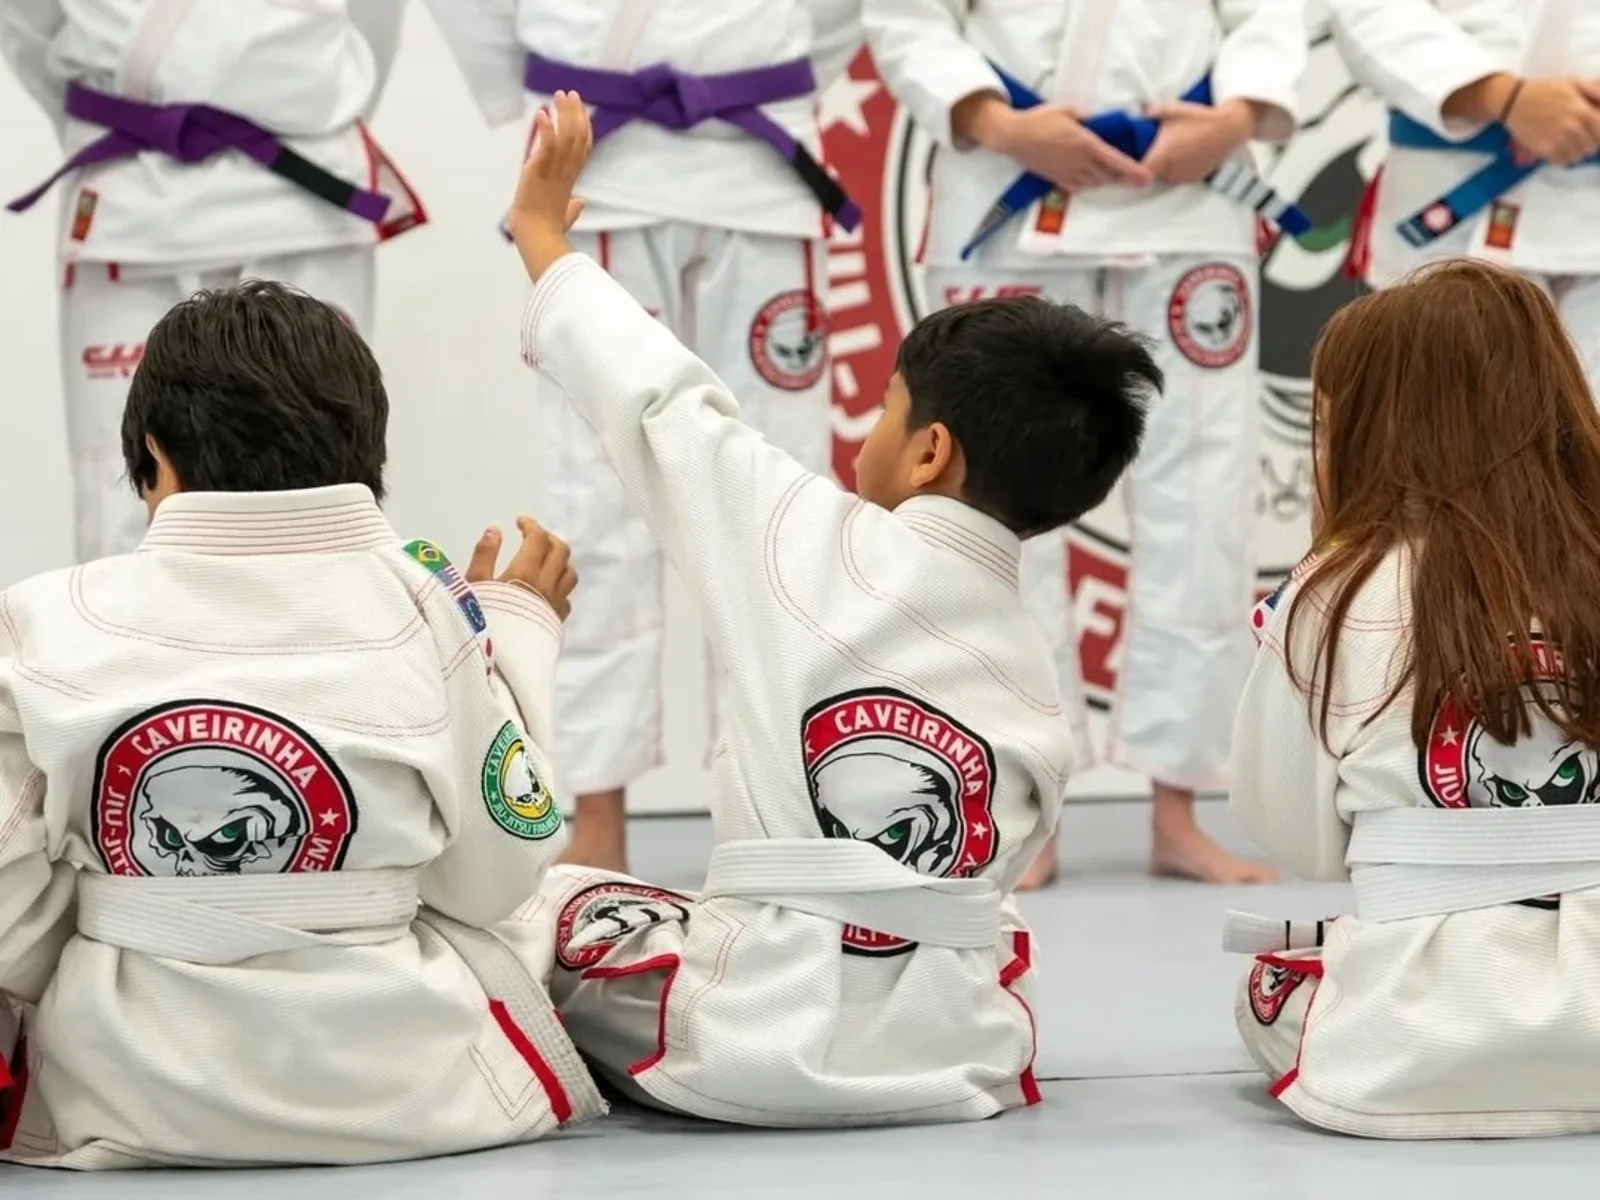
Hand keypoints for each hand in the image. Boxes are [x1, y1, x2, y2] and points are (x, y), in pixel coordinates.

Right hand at [466, 517, 577, 620]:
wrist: (500, 661)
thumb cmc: (482, 620)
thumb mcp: (474, 585)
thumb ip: (484, 555)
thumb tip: (494, 531)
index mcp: (525, 572)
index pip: (538, 538)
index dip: (531, 524)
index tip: (519, 522)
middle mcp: (546, 585)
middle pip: (561, 551)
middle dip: (548, 538)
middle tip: (532, 536)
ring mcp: (555, 604)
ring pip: (569, 573)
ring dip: (559, 561)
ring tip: (543, 560)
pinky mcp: (556, 621)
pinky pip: (566, 598)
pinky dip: (559, 587)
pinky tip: (546, 589)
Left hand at [508, 89, 593, 280]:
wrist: (537, 235)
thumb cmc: (548, 228)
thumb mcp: (565, 215)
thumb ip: (573, 208)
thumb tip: (581, 204)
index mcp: (572, 178)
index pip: (584, 148)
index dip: (585, 128)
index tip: (582, 112)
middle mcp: (567, 170)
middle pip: (577, 136)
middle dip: (576, 113)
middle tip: (571, 94)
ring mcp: (555, 170)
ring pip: (566, 136)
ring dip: (563, 113)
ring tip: (559, 95)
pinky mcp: (540, 170)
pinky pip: (547, 145)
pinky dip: (546, 129)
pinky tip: (541, 114)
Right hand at [955, 92, 1152, 190]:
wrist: (1014, 136)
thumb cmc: (1040, 119)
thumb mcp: (1068, 109)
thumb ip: (1086, 117)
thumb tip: (1096, 121)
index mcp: (1086, 144)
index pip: (1115, 161)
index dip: (1132, 171)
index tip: (1146, 178)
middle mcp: (1080, 162)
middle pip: (1108, 176)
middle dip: (1122, 177)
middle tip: (1134, 176)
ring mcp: (1068, 172)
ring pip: (1094, 182)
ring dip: (1105, 180)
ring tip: (1113, 175)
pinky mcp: (1057, 178)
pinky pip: (1078, 186)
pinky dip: (1087, 183)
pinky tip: (1089, 178)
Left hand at [1140, 99, 1255, 184]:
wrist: (1229, 128)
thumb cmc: (1198, 117)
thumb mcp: (1170, 109)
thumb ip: (1149, 114)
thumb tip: (1135, 116)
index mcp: (1161, 156)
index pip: (1137, 174)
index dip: (1129, 172)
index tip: (1127, 165)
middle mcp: (1170, 171)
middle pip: (1150, 175)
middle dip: (1148, 166)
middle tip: (1150, 151)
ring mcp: (1183, 176)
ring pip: (1165, 177)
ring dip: (1164, 168)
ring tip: (1170, 150)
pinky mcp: (1195, 178)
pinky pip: (1179, 177)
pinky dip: (1177, 169)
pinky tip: (1184, 155)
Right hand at [1505, 77, 1599, 165]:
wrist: (1514, 101)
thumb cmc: (1545, 90)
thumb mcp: (1574, 82)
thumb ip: (1595, 91)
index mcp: (1582, 111)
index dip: (1599, 131)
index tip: (1594, 128)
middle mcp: (1571, 128)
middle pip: (1592, 146)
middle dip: (1590, 141)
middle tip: (1583, 135)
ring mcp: (1557, 141)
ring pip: (1578, 156)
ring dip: (1577, 151)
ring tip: (1571, 142)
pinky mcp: (1543, 150)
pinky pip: (1562, 162)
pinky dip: (1564, 157)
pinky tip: (1560, 148)